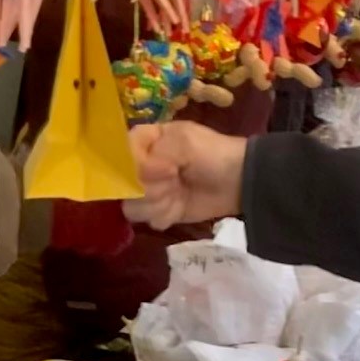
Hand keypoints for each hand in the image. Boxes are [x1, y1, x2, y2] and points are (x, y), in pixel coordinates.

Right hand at [125, 122, 248, 230]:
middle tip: (173, 179)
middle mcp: (142, 166)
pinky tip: (179, 208)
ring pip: (131, 204)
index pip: (119, 152)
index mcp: (146, 141)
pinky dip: (165, 215)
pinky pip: (148, 219)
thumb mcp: (185, 141)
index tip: (159, 167)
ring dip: (155, 202)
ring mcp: (150, 190)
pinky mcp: (160, 210)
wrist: (239, 181)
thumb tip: (140, 174)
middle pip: (122, 183)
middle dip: (147, 186)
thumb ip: (156, 153)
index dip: (134, 164)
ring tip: (176, 194)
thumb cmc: (212, 153)